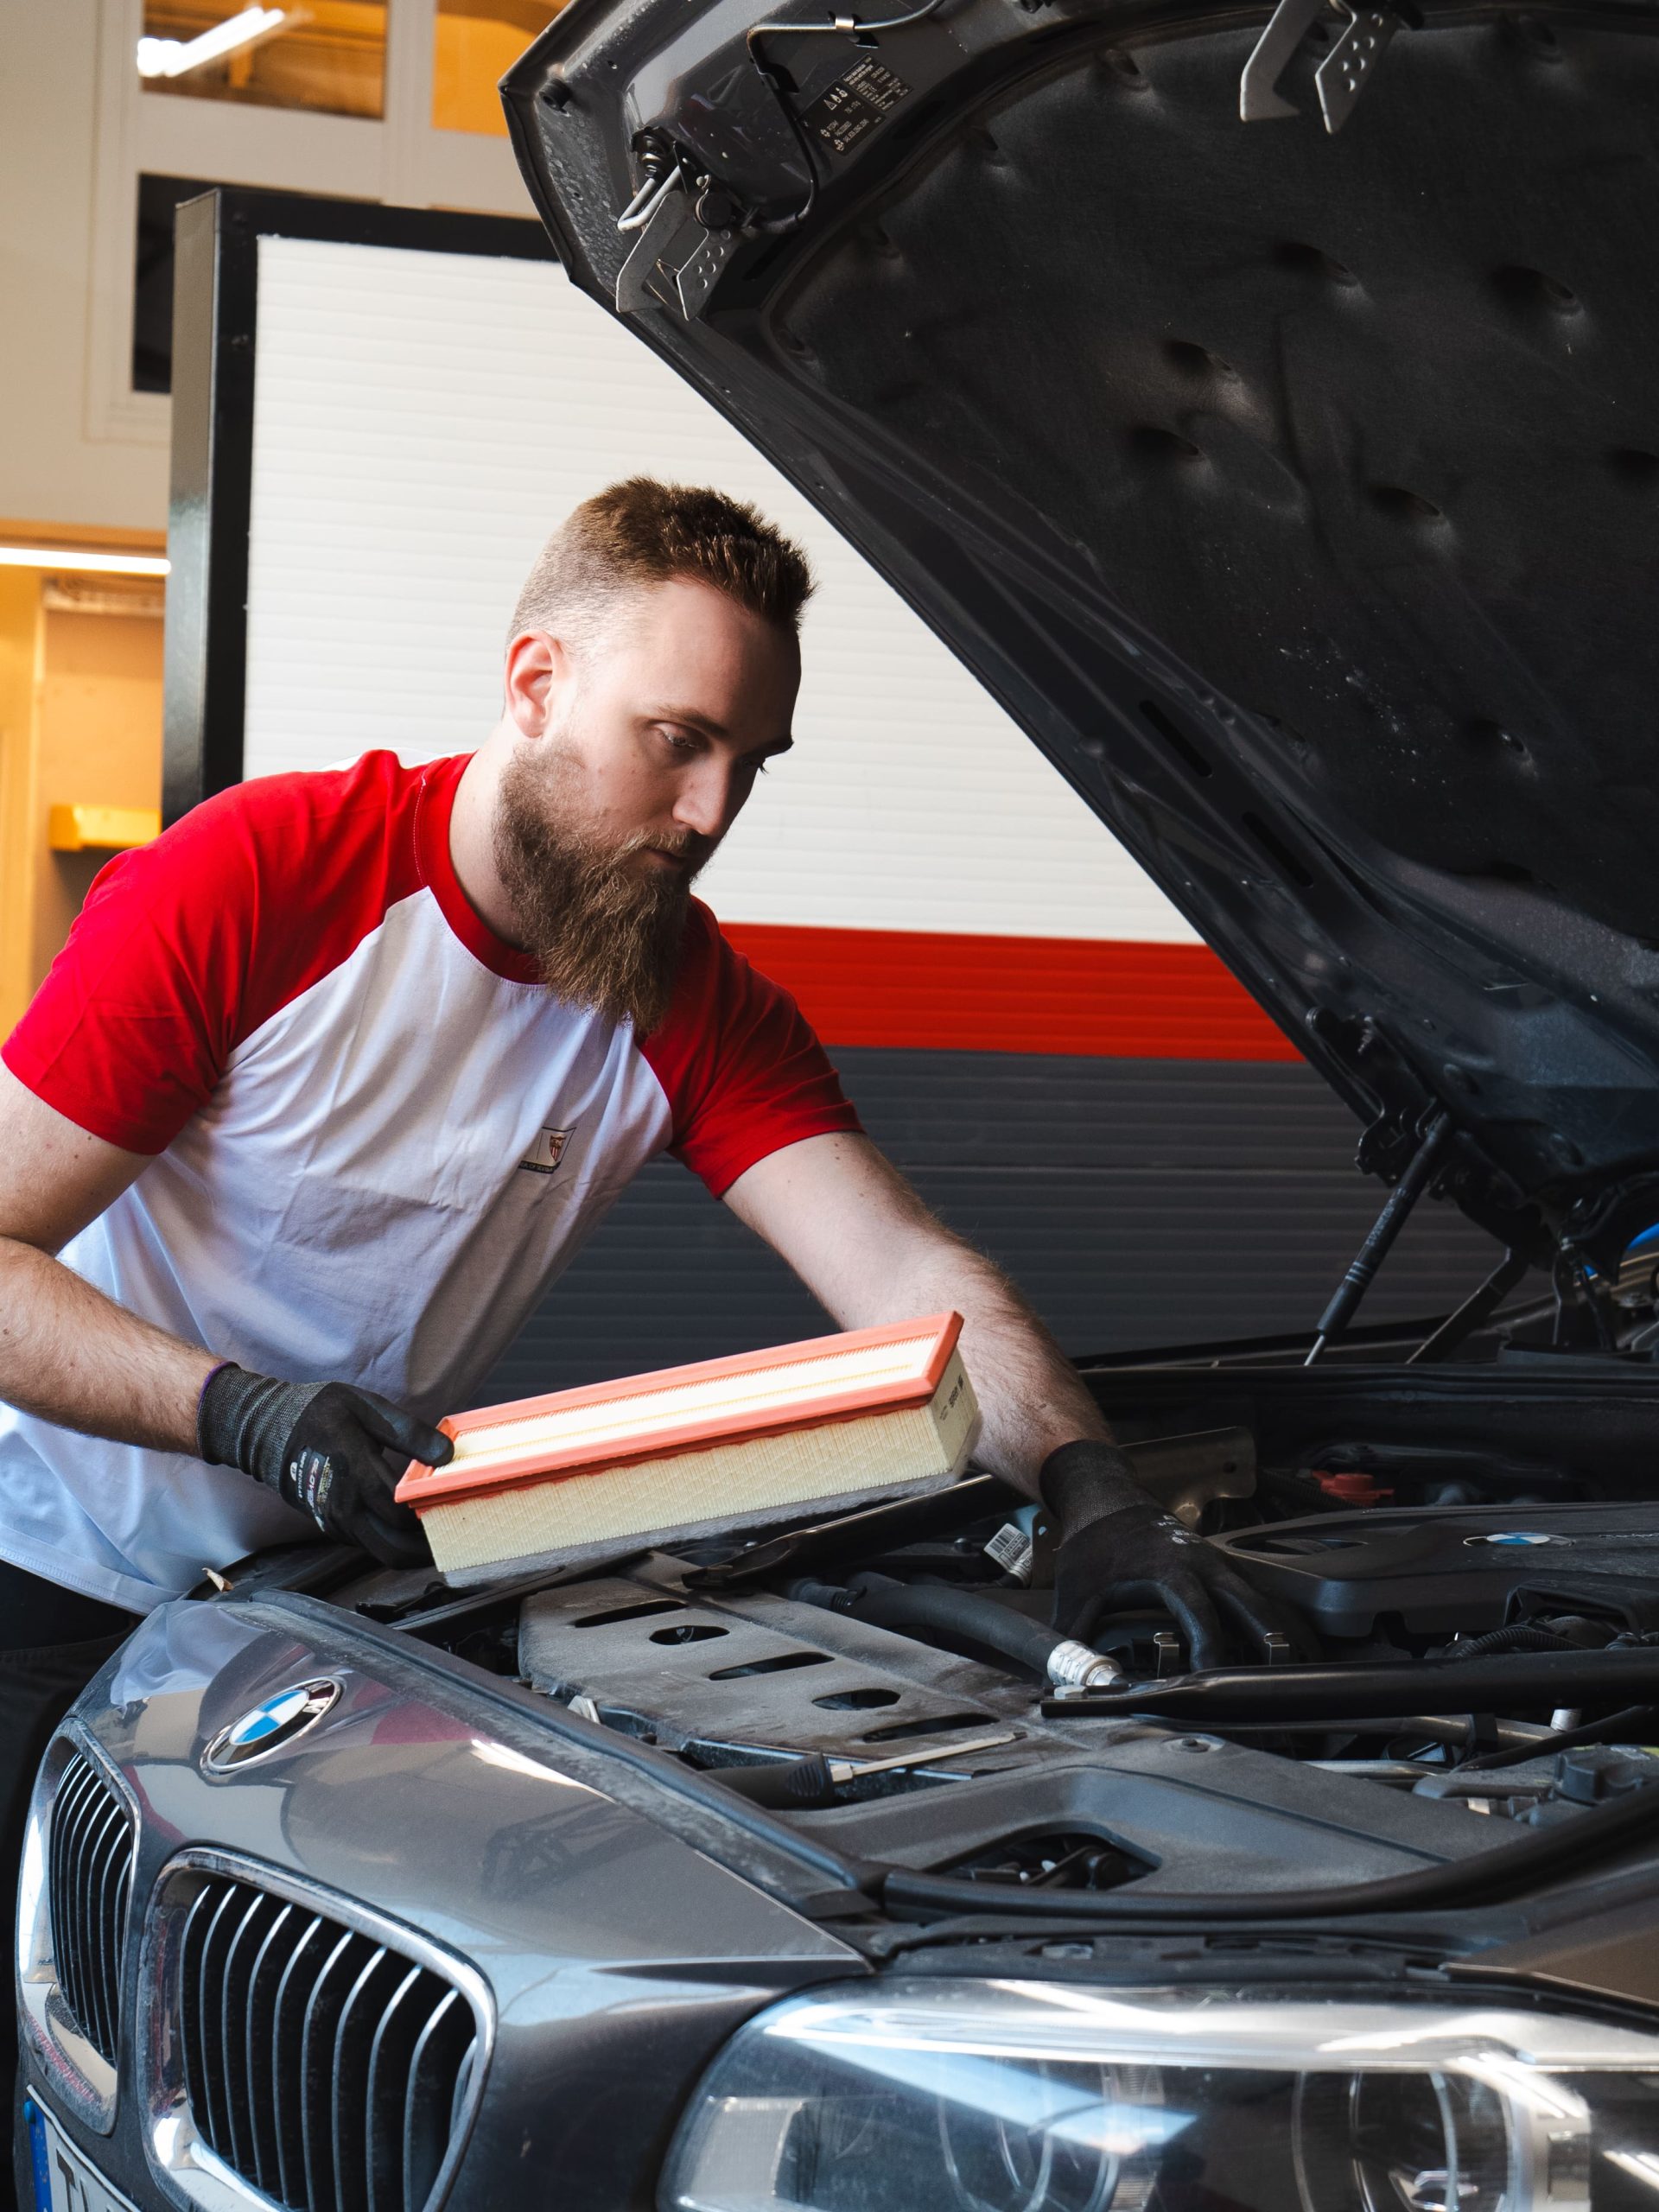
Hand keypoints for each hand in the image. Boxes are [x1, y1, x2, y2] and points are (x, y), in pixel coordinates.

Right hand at [197, 1364, 451, 1567]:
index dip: (431, 1514)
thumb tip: (446, 1454)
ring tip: (435, 1525)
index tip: (454, 1502)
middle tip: (452, 1528)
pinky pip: (366, 1543)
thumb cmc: (319, 1413)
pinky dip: (390, 1541)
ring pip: (380, 1552)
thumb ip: (408, 1431)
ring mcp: (334, 1520)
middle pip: (394, 1549)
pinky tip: (407, 1522)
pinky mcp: (329, 1525)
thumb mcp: (366, 1407)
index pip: (400, 1513)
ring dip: (410, 1547)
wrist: (267, 1429)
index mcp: (355, 1473)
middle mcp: (343, 1506)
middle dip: (426, 1548)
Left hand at [1040, 1438, 1309, 1672]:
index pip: (1200, 1613)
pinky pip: (1256, 1595)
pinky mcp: (1222, 1567)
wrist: (1109, 1500)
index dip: (1210, 1648)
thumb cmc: (1097, 1544)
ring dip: (1275, 1633)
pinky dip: (1269, 1621)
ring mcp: (1217, 1563)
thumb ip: (1071, 1637)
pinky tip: (1278, 1650)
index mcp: (1170, 1569)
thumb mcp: (1078, 1590)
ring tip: (1290, 1674)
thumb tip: (1062, 1679)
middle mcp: (1203, 1564)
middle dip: (1268, 1641)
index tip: (1213, 1678)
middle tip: (1279, 1681)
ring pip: (1260, 1599)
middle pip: (1250, 1605)